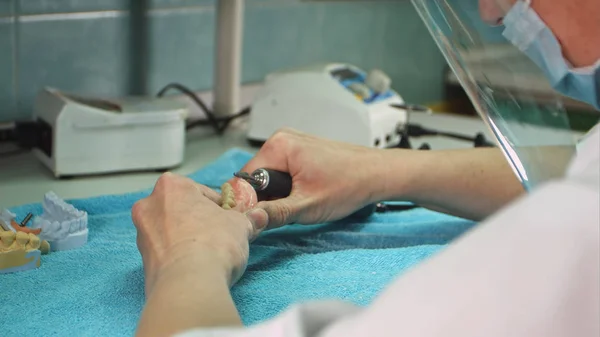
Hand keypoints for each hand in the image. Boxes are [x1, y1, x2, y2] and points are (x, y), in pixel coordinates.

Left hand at [131, 173, 267, 294]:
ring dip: (188, 239)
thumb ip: (247, 218)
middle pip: (182, 210)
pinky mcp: (143, 261)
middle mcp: (149, 206)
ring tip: (208, 254)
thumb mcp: (240, 225)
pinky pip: (166, 253)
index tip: (230, 220)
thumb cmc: (212, 243)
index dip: (220, 207)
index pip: (202, 192)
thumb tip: (258, 216)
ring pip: (172, 231)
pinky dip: (179, 257)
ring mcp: (142, 235)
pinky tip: (196, 266)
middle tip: (220, 235)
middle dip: (199, 221)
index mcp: (171, 186)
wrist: (189, 284)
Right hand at [238, 128, 389, 228]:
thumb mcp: (307, 206)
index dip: (250, 202)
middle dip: (268, 197)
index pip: (244, 179)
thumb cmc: (350, 184)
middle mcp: (282, 138)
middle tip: (290, 209)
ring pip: (270, 176)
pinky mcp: (301, 149)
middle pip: (256, 177)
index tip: (260, 218)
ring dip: (280, 193)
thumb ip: (274, 213)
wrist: (379, 174)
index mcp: (278, 145)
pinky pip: (282, 170)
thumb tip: (250, 220)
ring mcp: (292, 142)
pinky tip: (308, 192)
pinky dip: (290, 186)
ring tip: (303, 200)